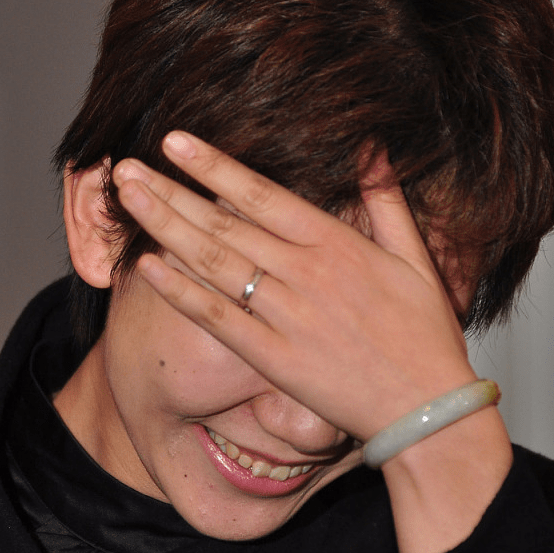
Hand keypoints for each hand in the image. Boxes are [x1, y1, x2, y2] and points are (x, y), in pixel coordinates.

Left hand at [111, 130, 479, 442]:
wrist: (429, 411)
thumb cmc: (425, 335)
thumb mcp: (415, 257)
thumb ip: (386, 200)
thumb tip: (372, 146)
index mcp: (337, 244)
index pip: (262, 193)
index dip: (213, 165)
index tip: (175, 142)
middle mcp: (306, 273)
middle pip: (224, 223)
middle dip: (170, 191)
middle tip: (125, 168)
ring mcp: (287, 316)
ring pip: (213, 263)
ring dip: (164, 227)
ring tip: (127, 199)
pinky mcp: (274, 359)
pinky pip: (217, 319)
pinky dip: (180, 292)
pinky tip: (146, 266)